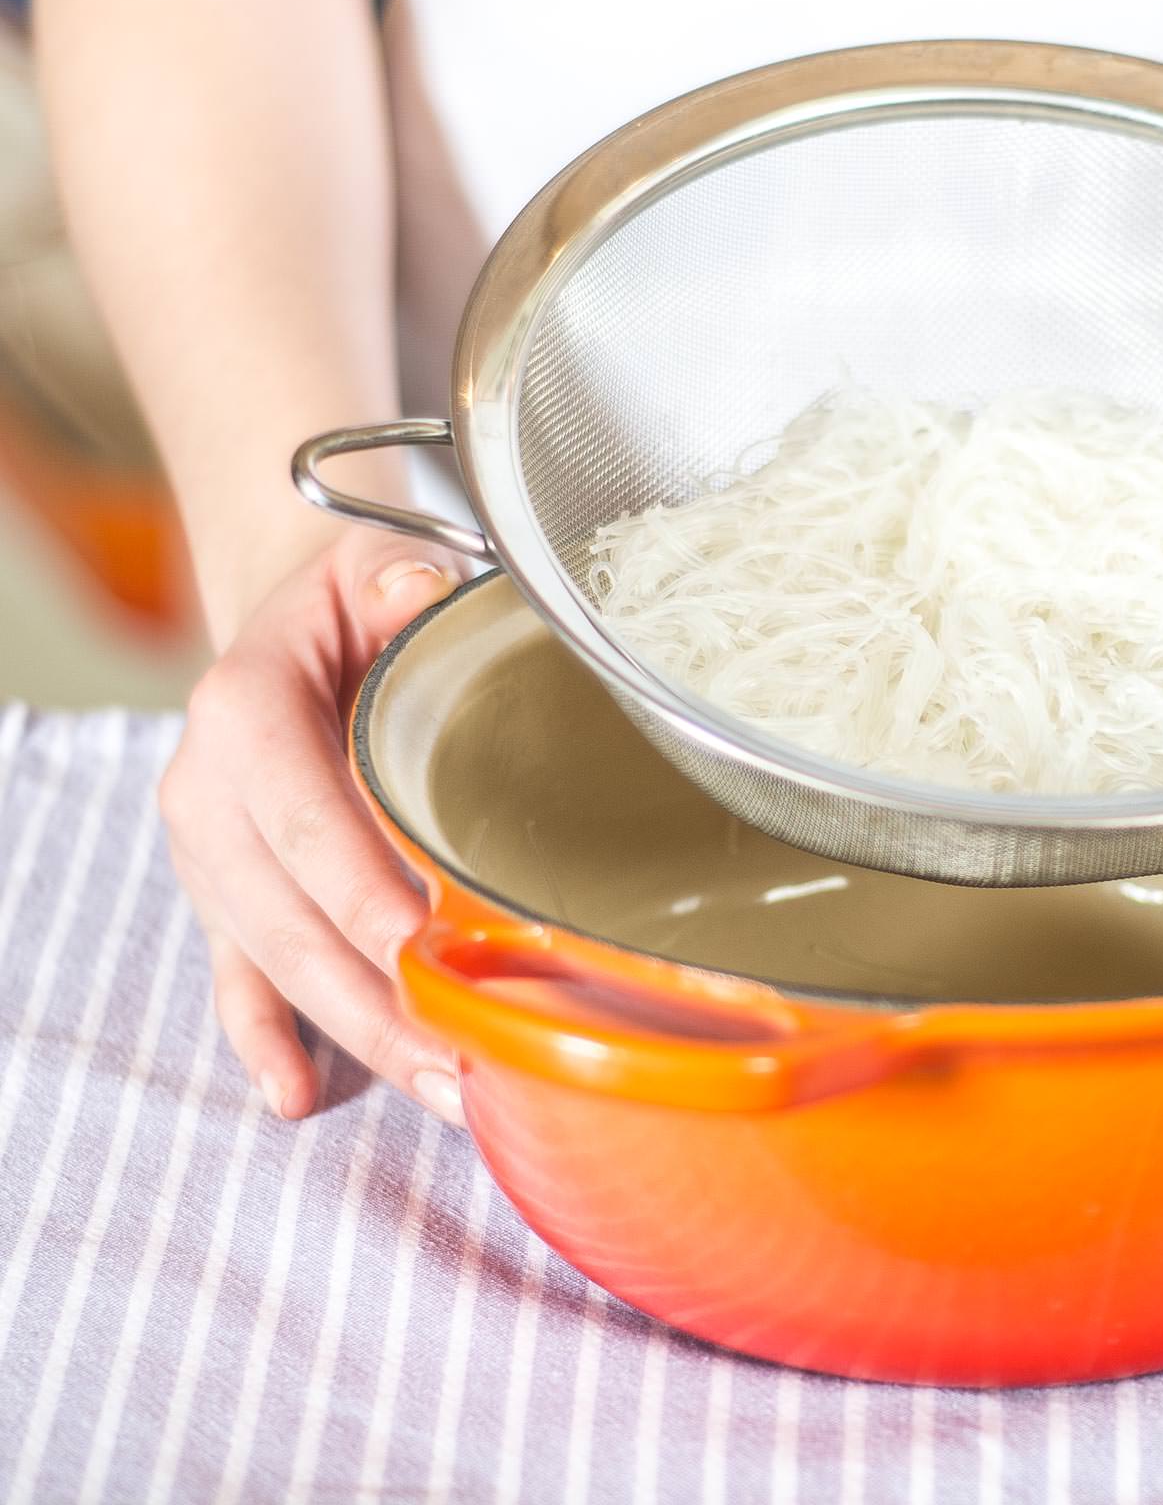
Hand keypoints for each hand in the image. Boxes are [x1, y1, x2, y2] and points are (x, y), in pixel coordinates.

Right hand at [160, 531, 464, 1123]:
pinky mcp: (225, 898)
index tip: (418, 946)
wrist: (298, 626)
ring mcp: (210, 856)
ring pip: (272, 959)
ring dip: (352, 1033)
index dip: (354, 883)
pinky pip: (236, 979)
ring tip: (439, 1091)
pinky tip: (299, 1097)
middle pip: (285, 913)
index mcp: (244, 707)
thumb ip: (401, 578)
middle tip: (456, 1062)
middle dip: (370, 996)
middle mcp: (208, 789)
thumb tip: (421, 591)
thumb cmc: (358, 600)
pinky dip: (264, 1040)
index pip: (298, 811)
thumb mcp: (379, 563)